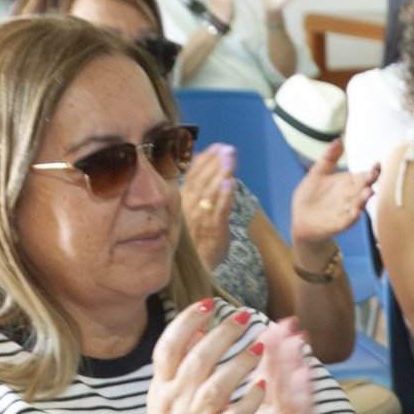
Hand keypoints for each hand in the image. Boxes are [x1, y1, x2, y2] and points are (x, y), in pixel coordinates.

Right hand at [137, 301, 266, 413]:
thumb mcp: (165, 394)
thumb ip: (181, 362)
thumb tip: (200, 328)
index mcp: (162, 386)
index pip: (168, 347)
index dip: (186, 322)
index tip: (208, 303)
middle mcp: (175, 401)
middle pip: (197, 360)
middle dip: (222, 335)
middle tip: (244, 318)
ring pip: (217, 387)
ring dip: (239, 364)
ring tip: (260, 347)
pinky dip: (248, 401)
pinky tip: (263, 386)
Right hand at [178, 145, 237, 268]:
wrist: (194, 267)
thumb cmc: (195, 239)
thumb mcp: (190, 213)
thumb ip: (197, 191)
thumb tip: (204, 168)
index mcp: (182, 200)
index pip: (192, 175)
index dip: (204, 160)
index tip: (216, 147)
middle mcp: (188, 207)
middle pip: (201, 179)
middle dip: (214, 162)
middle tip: (227, 148)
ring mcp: (201, 218)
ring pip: (211, 191)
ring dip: (221, 173)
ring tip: (230, 157)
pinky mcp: (214, 229)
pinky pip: (219, 211)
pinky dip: (225, 196)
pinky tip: (231, 183)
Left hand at [222, 322, 326, 413]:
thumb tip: (214, 405)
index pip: (261, 379)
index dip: (260, 353)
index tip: (256, 327)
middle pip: (280, 378)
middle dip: (282, 349)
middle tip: (285, 322)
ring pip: (293, 392)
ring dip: (296, 364)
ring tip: (297, 338)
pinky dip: (301, 397)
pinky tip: (303, 377)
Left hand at [289, 137, 377, 252]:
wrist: (301, 220)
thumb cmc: (311, 197)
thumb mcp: (317, 173)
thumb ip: (329, 158)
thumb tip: (339, 139)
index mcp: (348, 184)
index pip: (363, 176)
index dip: (371, 171)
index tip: (378, 164)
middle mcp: (350, 197)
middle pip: (363, 188)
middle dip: (369, 182)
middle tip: (374, 175)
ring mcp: (346, 210)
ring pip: (358, 204)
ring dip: (363, 199)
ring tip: (368, 192)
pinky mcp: (338, 223)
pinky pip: (347, 220)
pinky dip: (352, 217)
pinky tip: (356, 212)